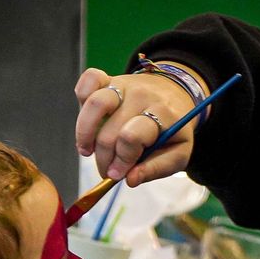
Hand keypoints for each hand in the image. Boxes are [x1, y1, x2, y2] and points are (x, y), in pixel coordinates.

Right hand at [74, 67, 198, 186]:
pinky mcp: (110, 78)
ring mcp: (124, 84)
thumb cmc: (172, 129)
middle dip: (104, 159)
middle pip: (110, 131)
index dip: (120, 160)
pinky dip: (81, 96)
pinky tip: (85, 119)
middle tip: (106, 170)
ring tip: (86, 151)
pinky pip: (89, 79)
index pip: (131, 137)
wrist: (175, 95)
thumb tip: (130, 179)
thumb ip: (156, 168)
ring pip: (96, 103)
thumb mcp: (178, 153)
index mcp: (163, 114)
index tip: (117, 175)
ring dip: (84, 133)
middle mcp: (142, 96)